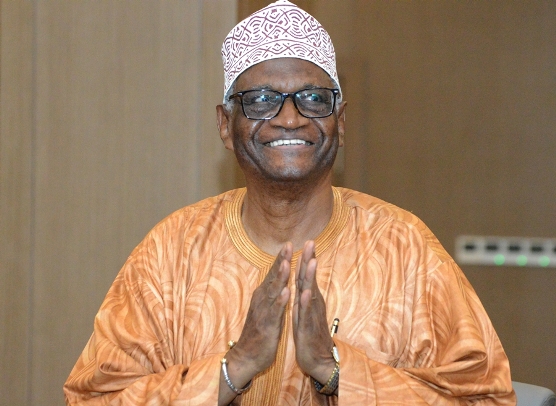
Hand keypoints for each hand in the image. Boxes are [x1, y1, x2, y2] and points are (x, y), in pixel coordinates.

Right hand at [220, 242, 291, 402]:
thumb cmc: (258, 332)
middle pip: (273, 276)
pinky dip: (280, 301)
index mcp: (264, 295)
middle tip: (288, 244)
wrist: (246, 357)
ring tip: (287, 263)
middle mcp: (262, 299)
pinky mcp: (267, 325)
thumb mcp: (266, 308)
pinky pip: (275, 311)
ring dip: (280, 277)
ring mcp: (264, 312)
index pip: (274, 273)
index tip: (289, 243)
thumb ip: (271, 293)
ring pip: (273, 291)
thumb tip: (277, 278)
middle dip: (281, 260)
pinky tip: (286, 292)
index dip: (281, 258)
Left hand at [292, 241, 335, 383]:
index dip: (306, 259)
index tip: (307, 241)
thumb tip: (303, 283)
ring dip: (310, 277)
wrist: (320, 362)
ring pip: (311, 293)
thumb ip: (304, 298)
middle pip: (310, 279)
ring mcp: (312, 315)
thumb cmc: (310, 337)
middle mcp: (312, 304)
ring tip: (311, 261)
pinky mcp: (309, 328)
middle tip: (311, 242)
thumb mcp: (305, 314)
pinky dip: (306, 302)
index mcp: (309, 300)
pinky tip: (306, 292)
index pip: (306, 276)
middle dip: (310, 260)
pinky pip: (307, 314)